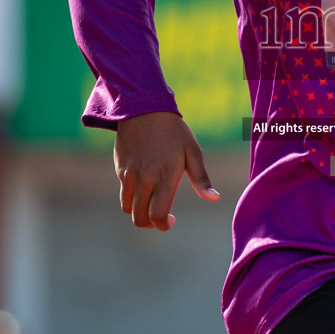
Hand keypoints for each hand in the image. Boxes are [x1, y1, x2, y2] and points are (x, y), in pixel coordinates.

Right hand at [113, 111, 219, 230]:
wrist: (144, 109)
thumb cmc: (174, 131)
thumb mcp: (192, 152)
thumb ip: (201, 179)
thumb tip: (214, 198)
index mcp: (165, 177)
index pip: (158, 215)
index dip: (163, 225)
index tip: (170, 220)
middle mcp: (145, 179)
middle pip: (140, 218)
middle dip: (150, 224)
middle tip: (161, 217)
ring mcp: (130, 175)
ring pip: (128, 208)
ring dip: (138, 212)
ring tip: (150, 204)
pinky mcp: (120, 169)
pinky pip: (123, 192)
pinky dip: (132, 196)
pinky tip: (143, 185)